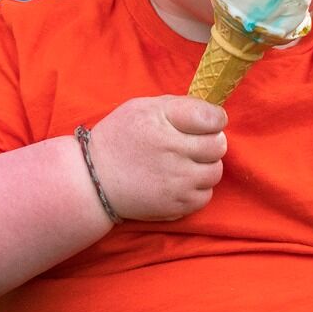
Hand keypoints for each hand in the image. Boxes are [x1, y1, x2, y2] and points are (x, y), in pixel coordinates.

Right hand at [87, 96, 226, 220]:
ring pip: (215, 172)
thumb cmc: (120, 138)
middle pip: (218, 146)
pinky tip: (178, 182)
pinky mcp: (176, 205)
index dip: (214, 119)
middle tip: (191, 145)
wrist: (94, 180)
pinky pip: (205, 196)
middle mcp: (173, 152)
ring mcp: (177, 182)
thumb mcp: (143, 107)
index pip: (213, 118)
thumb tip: (215, 114)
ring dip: (205, 167)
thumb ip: (180, 105)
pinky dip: (197, 189)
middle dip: (210, 143)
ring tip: (183, 164)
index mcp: (164, 122)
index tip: (206, 123)